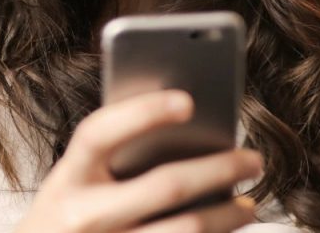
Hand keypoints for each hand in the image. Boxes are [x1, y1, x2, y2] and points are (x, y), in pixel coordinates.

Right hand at [14, 90, 264, 232]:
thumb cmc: (69, 218)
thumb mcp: (75, 186)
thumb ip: (115, 159)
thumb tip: (190, 133)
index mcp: (66, 180)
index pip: (99, 134)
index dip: (141, 113)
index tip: (188, 99)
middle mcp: (84, 217)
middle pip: (164, 186)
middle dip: (220, 168)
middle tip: (253, 159)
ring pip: (186, 229)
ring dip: (227, 216)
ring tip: (248, 204)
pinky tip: (225, 232)